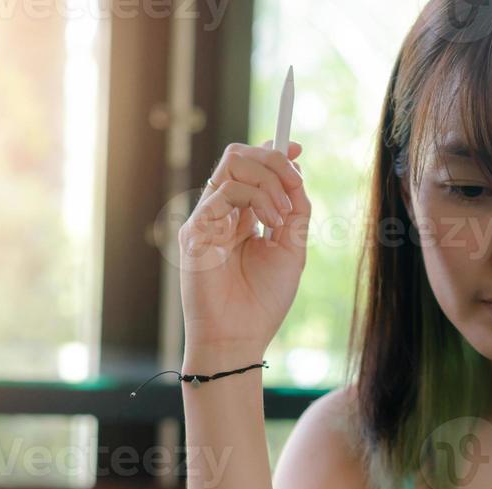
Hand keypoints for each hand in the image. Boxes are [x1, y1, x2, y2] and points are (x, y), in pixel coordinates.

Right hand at [178, 139, 310, 360]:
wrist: (239, 337)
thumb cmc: (263, 301)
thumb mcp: (292, 248)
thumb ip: (295, 210)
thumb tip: (296, 172)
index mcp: (242, 217)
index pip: (250, 168)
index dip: (273, 152)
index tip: (296, 149)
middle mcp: (221, 214)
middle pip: (238, 156)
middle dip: (272, 160)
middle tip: (295, 181)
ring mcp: (206, 219)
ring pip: (233, 164)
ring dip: (268, 183)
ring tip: (281, 218)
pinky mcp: (195, 230)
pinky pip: (224, 192)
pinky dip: (255, 199)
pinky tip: (268, 225)